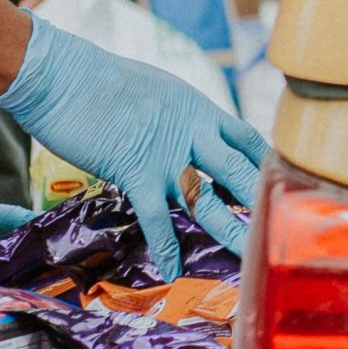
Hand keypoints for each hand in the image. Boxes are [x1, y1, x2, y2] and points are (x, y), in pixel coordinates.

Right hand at [0, 16, 268, 279]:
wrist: (63, 77)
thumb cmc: (101, 81)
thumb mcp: (158, 90)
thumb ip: (180, 115)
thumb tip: (189, 130)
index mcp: (198, 109)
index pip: (246, 138)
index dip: (267, 163)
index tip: (283, 185)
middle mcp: (191, 132)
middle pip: (238, 170)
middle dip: (262, 200)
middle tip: (284, 227)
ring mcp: (165, 155)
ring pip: (208, 198)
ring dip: (231, 229)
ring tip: (250, 255)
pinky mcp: (134, 172)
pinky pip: (156, 218)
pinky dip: (166, 247)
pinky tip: (174, 271)